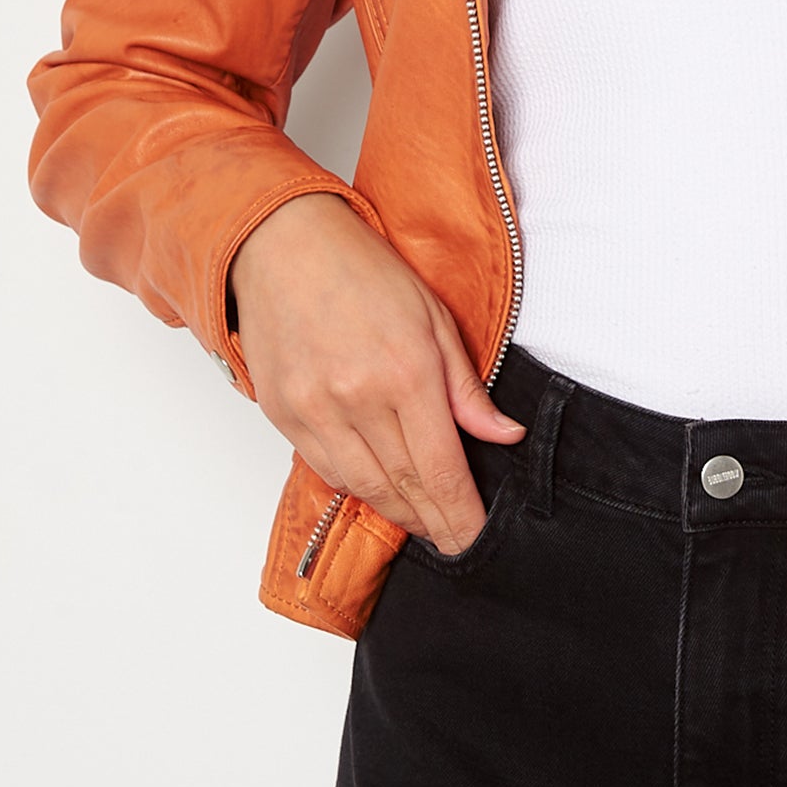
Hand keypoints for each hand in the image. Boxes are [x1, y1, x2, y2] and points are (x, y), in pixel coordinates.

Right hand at [229, 193, 526, 554]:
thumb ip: (467, 387)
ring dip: (398, 513)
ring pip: (364, 487)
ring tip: (423, 524)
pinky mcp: (282, 414)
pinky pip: (326, 470)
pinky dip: (357, 487)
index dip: (461, 513)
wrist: (283, 245)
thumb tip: (504, 434)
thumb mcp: (434, 317)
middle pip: (404, 487)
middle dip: (435, 522)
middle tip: (455, 541)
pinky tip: (379, 490)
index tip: (475, 537)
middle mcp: (358, 399)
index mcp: (407, 372)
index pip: (441, 469)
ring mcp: (314, 410)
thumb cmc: (363, 271)